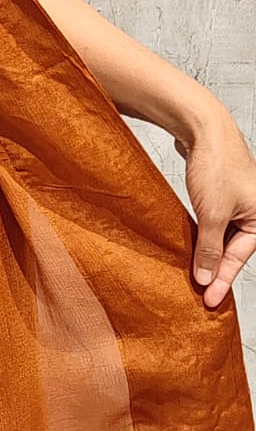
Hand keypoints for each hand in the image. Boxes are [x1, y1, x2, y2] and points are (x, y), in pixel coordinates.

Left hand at [175, 110, 255, 307]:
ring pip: (222, 237)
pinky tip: (190, 250)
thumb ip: (209, 249)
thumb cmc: (216, 166)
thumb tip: (206, 277)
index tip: (208, 301)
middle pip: (233, 250)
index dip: (222, 281)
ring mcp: (240, 203)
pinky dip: (202, 237)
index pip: (240, 258)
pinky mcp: (223, 195)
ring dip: (207, 254)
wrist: (203, 129)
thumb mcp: (212, 215)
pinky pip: (214, 224)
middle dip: (215, 270)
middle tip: (198, 295)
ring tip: (192, 276)